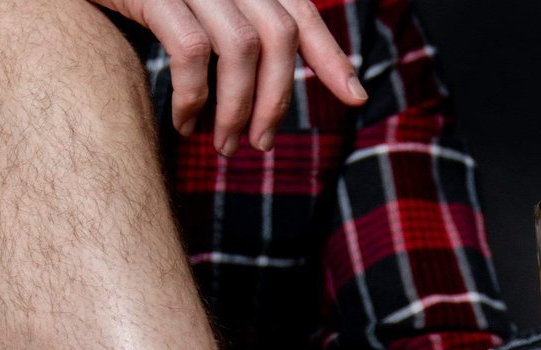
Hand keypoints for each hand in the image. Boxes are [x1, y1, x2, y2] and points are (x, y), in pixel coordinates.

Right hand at [93, 0, 366, 149]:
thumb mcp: (190, 7)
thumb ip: (231, 29)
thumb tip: (268, 92)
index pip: (300, 11)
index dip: (331, 55)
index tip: (356, 98)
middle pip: (279, 34)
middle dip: (278, 99)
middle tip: (259, 145)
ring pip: (242, 48)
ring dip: (238, 109)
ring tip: (224, 146)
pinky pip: (192, 51)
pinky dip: (195, 97)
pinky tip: (184, 123)